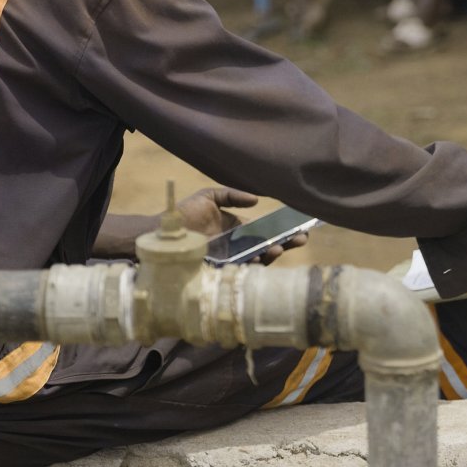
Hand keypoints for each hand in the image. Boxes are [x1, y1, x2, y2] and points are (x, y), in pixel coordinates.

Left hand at [178, 187, 303, 264]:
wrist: (165, 232)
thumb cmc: (185, 214)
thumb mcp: (209, 197)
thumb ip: (231, 196)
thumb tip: (256, 200)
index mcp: (236, 230)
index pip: (263, 232)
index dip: (281, 231)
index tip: (298, 228)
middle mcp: (236, 246)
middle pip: (265, 246)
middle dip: (285, 244)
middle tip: (300, 239)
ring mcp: (229, 260)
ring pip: (257, 260)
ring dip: (270, 254)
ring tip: (278, 247)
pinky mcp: (221, 270)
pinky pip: (240, 271)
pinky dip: (253, 266)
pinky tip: (259, 258)